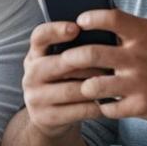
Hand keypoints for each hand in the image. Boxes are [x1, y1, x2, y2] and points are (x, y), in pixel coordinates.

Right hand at [20, 21, 108, 137]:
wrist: (48, 117)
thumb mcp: (60, 64)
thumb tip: (103, 33)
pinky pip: (79, 110)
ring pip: (73, 89)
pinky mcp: (46, 117)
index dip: (56, 30)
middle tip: (111, 58)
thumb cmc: (63, 82)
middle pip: (61, 63)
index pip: (39, 37)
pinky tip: (111, 101)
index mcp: (34, 56)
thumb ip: (73, 50)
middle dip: (89, 61)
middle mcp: (30, 75)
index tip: (76, 27)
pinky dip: (98, 105)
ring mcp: (35, 98)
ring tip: (116, 80)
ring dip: (98, 85)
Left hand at [63, 9, 146, 122]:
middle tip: (64, 60)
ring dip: (83, 86)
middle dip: (71, 58)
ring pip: (94, 85)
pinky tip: (102, 102)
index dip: (89, 18)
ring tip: (81, 85)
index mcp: (142, 34)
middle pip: (91, 53)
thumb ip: (130, 25)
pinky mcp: (141, 106)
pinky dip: (101, 106)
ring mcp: (139, 82)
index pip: (110, 18)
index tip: (79, 23)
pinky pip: (108, 108)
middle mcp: (139, 57)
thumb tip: (97, 16)